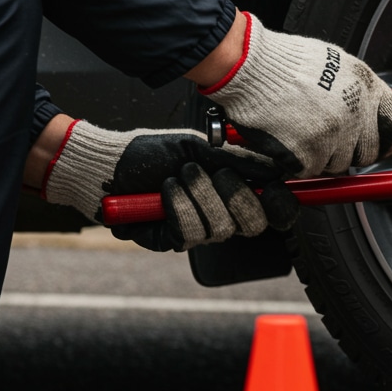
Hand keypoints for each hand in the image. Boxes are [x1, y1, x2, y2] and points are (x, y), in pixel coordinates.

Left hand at [40, 120, 298, 251]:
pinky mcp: (171, 241)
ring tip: (181, 174)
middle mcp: (220, 216)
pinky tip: (166, 190)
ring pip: (220, 228)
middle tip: (217, 172)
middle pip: (253, 226)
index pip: (272, 211)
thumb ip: (239, 161)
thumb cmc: (153, 153)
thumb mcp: (200, 149)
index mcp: (233, 193)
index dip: (281, 205)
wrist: (111, 163)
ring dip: (200, 194)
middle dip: (238, 196)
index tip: (274, 188)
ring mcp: (197, 231)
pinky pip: (189, 233)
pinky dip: (179, 206)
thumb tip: (275, 171)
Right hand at [198, 13, 391, 176]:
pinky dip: (298, 161)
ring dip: (322, 155)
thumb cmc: (285, 61)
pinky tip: (288, 137)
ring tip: (302, 130)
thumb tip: (374, 112)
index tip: (383, 143)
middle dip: (352, 151)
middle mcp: (354, 112)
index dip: (390, 138)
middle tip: (330, 139)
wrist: (248, 65)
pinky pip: (311, 169)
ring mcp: (332, 134)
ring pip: (338, 163)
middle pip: (368, 152)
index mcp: (365, 87)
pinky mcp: (308, 152)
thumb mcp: (337, 63)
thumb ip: (359, 90)